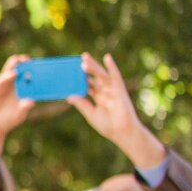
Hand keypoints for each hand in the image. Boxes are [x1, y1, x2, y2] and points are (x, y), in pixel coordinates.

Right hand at [0, 54, 35, 153]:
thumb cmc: (8, 120)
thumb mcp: (20, 114)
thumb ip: (24, 107)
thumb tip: (31, 101)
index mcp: (21, 90)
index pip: (27, 76)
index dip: (32, 70)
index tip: (39, 64)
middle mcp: (12, 86)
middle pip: (18, 71)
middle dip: (22, 63)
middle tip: (28, 59)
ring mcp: (2, 87)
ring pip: (7, 73)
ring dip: (14, 66)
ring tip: (19, 60)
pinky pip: (0, 82)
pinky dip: (6, 77)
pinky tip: (12, 74)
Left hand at [68, 53, 166, 168]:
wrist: (122, 133)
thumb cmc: (108, 126)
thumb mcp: (91, 114)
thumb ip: (82, 104)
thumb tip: (69, 96)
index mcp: (98, 98)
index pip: (88, 85)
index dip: (81, 78)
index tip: (71, 70)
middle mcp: (105, 92)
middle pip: (95, 77)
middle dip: (88, 68)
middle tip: (80, 57)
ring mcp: (113, 90)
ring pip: (102, 76)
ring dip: (94, 67)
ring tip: (84, 59)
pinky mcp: (120, 91)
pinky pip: (115, 77)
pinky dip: (112, 67)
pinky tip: (107, 58)